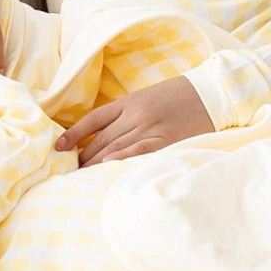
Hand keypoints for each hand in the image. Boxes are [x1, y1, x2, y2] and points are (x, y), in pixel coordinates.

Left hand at [55, 75, 217, 165]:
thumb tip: (107, 134)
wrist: (212, 92)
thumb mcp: (150, 97)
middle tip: (69, 172)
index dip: (74, 133)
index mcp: (130, 101)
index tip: (58, 147)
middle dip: (83, 156)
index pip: (94, 119)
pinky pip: (138, 152)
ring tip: (82, 178)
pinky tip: (107, 169)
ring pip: (115, 147)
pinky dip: (121, 160)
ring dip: (96, 164)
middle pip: (101, 138)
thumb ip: (129, 113)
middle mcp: (136, 114)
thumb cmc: (180, 96)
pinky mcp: (166, 140)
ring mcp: (151, 127)